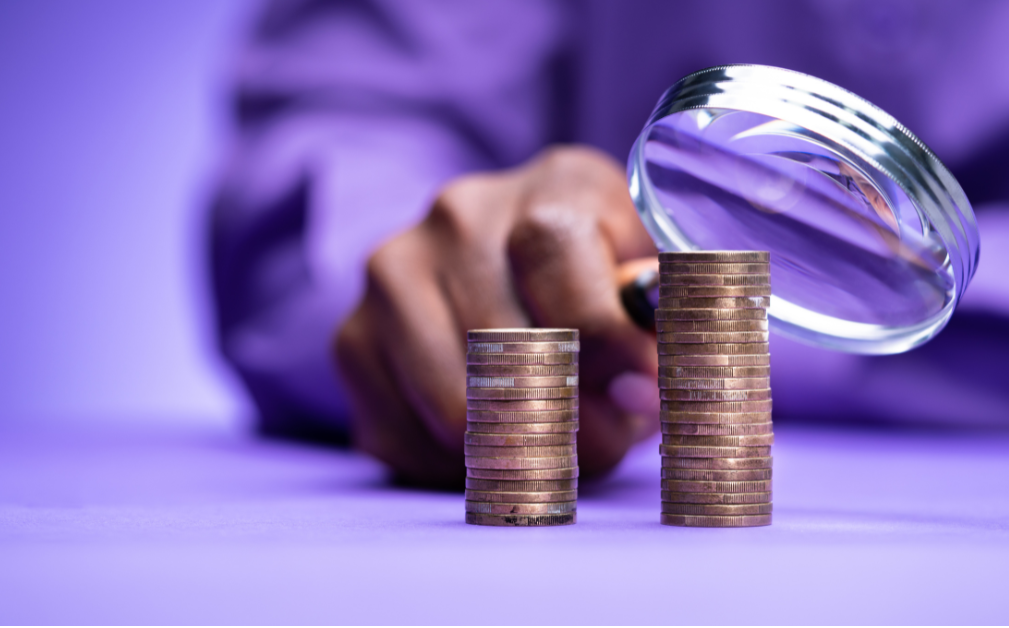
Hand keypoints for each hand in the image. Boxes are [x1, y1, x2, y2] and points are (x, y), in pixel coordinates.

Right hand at [334, 146, 658, 486]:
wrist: (502, 265)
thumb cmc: (596, 280)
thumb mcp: (648, 276)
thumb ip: (658, 314)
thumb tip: (647, 382)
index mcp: (552, 184)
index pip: (555, 252)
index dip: (605, 338)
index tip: (644, 394)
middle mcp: (458, 215)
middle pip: (505, 343)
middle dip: (571, 420)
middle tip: (604, 445)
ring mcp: (392, 273)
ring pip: (452, 405)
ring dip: (514, 451)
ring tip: (555, 446)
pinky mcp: (350, 338)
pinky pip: (407, 439)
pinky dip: (457, 467)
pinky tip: (491, 440)